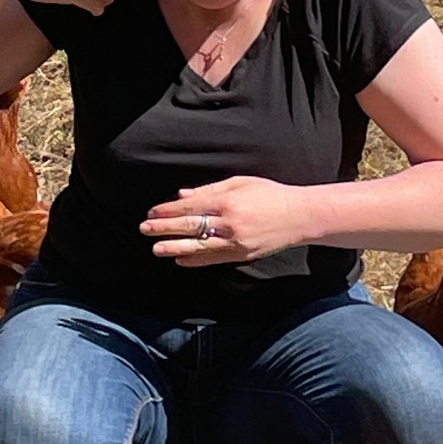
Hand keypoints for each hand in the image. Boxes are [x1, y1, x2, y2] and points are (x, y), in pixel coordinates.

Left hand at [140, 177, 308, 265]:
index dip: (169, 210)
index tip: (152, 212)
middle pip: (191, 226)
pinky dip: (196, 261)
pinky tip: (181, 260)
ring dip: (175, 248)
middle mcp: (230, 223)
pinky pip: (214, 259)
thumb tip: (181, 196)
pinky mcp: (243, 255)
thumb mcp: (240, 182)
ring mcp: (236, 242)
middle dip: (165, 228)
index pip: (191, 206)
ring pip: (199, 247)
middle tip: (144, 229)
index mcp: (228, 201)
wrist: (298, 216)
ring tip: (156, 249)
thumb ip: (209, 189)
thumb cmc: (269, 194)